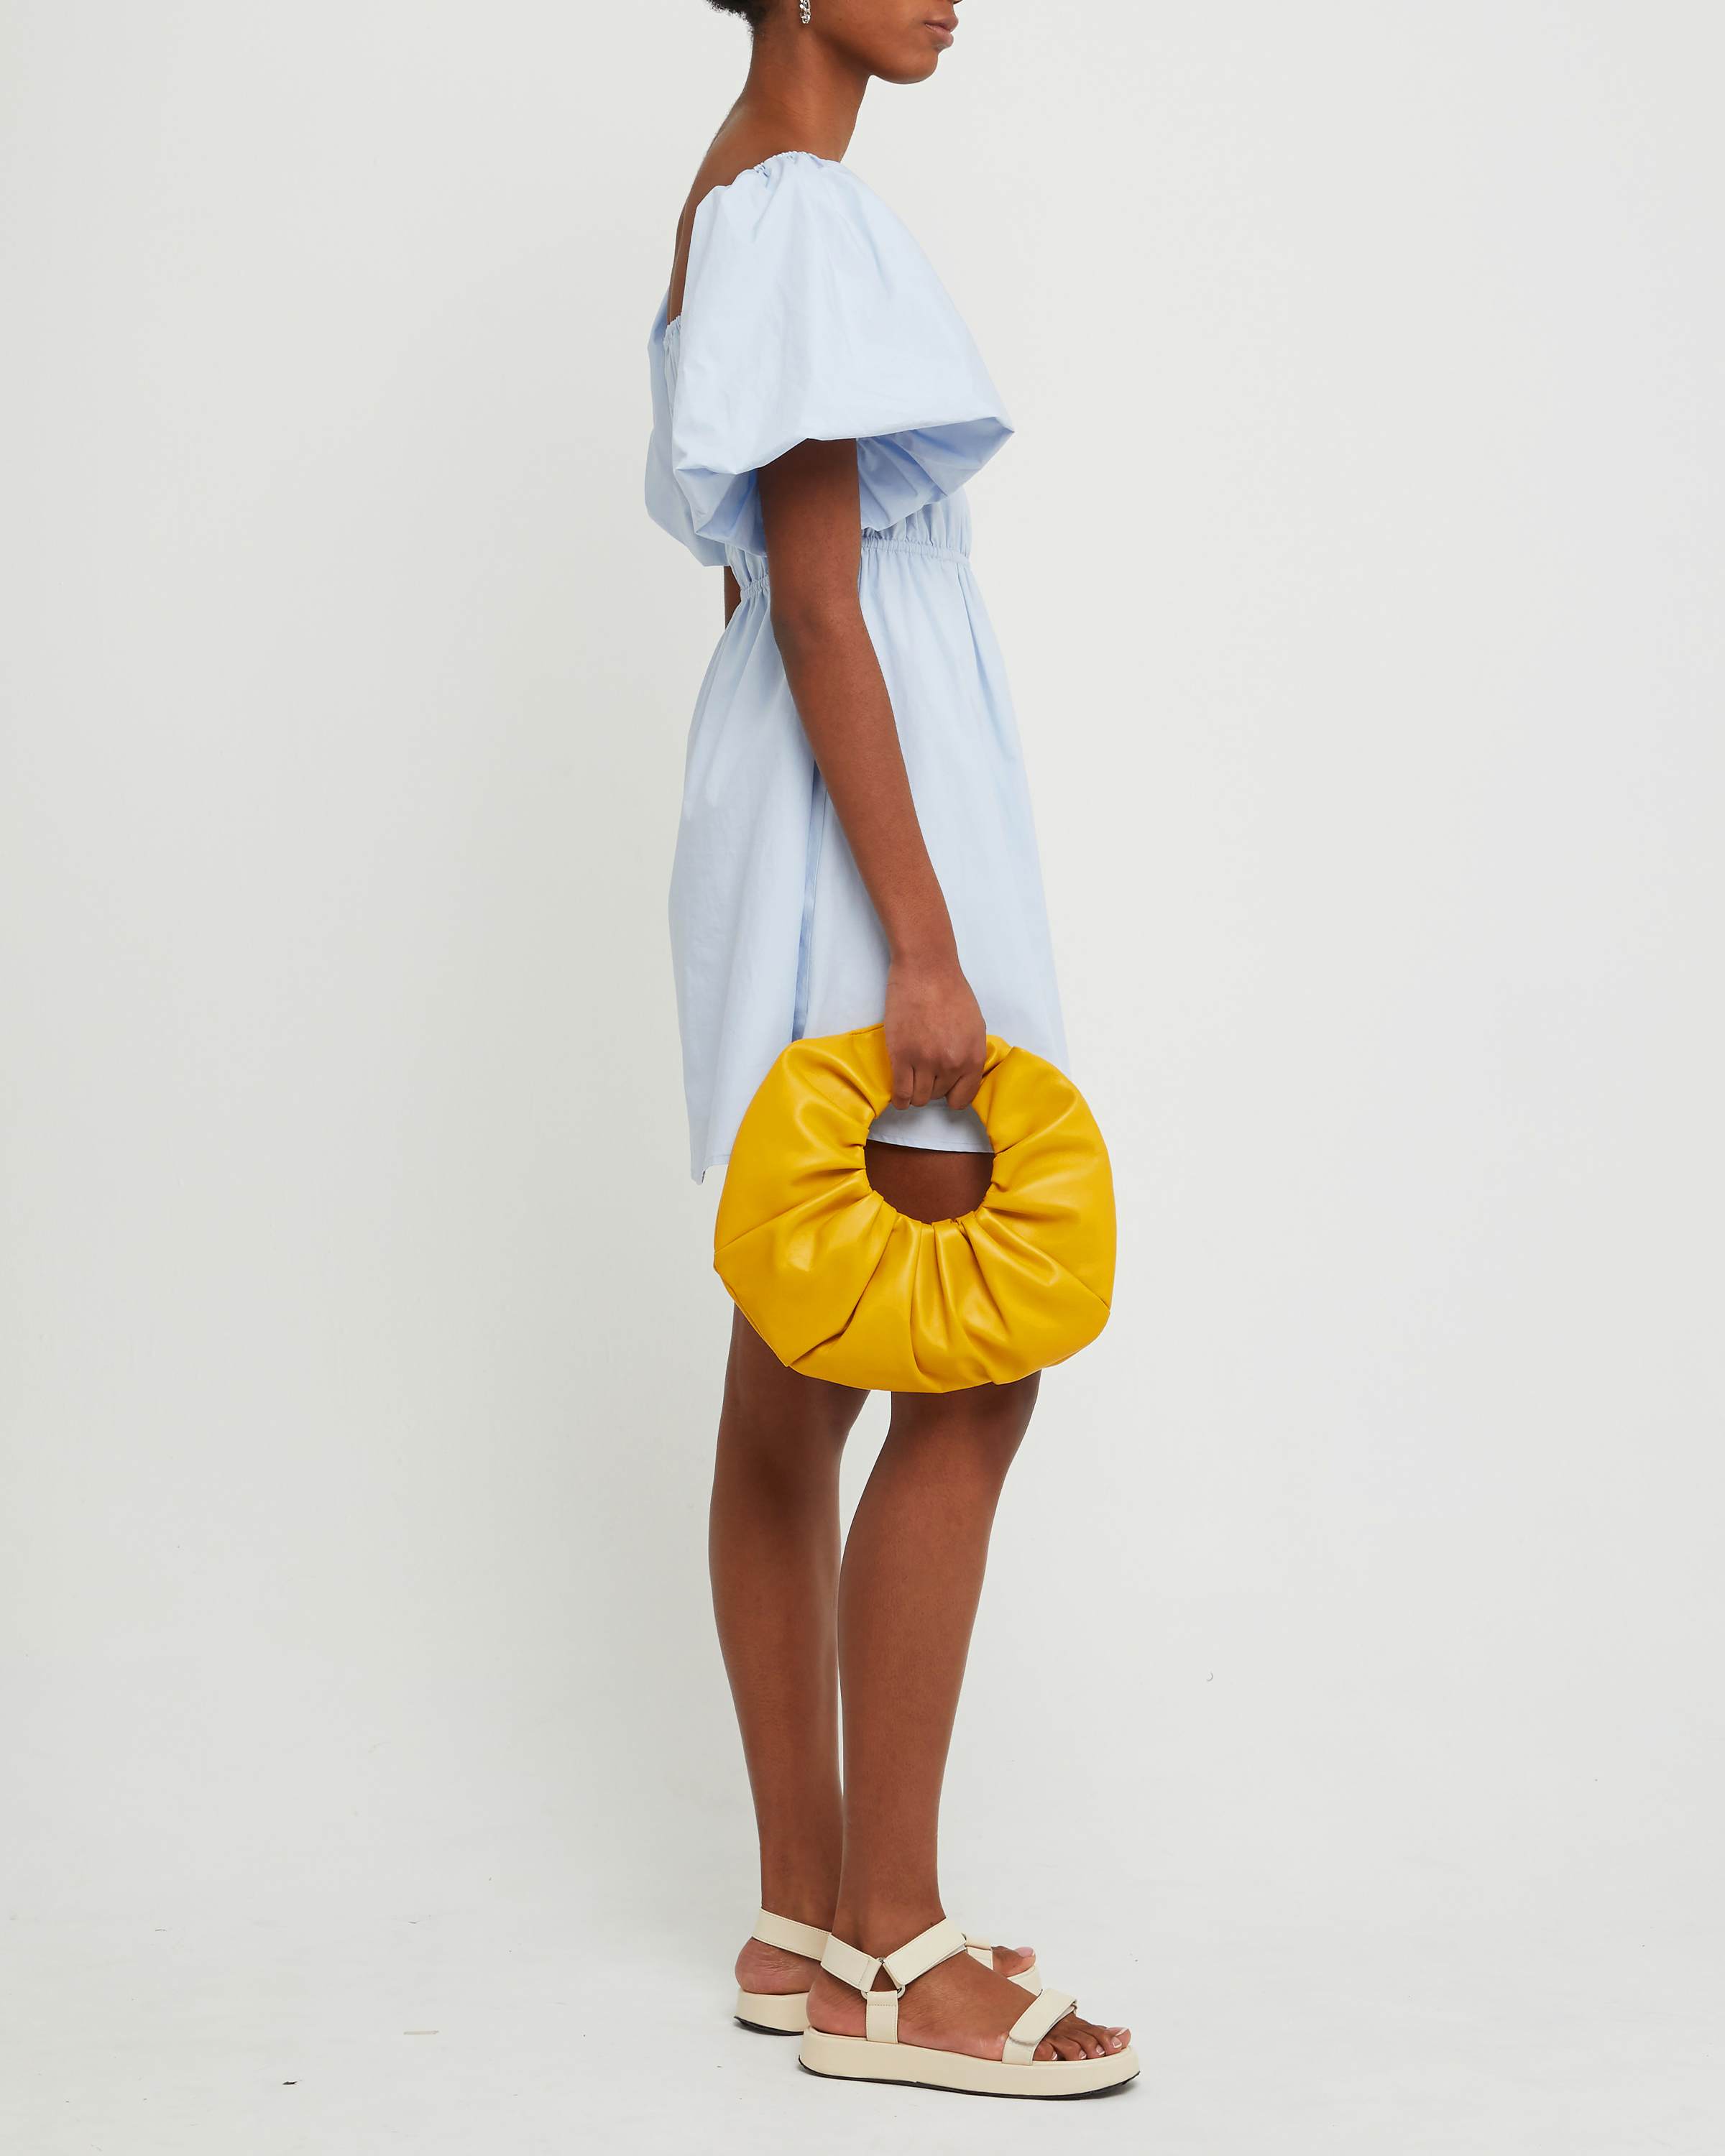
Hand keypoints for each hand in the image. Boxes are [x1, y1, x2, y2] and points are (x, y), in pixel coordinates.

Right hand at [884, 950, 986, 1111]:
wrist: (926, 970)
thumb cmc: (950, 991)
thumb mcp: (974, 1025)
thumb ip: (969, 1052)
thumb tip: (960, 1071)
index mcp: (973, 1057)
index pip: (963, 1096)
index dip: (952, 1094)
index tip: (944, 1089)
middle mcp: (952, 1064)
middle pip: (938, 1095)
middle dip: (931, 1086)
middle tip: (924, 1070)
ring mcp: (926, 1062)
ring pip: (919, 1097)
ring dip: (915, 1091)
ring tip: (911, 1077)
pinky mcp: (901, 1056)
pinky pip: (901, 1093)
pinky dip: (899, 1098)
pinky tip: (899, 1094)